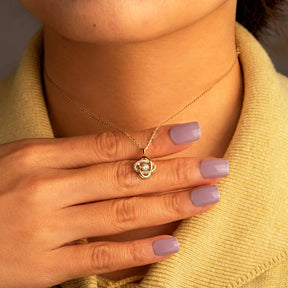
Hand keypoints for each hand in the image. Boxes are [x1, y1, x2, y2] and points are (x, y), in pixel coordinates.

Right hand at [0, 122, 227, 287]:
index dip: (155, 138)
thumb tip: (124, 153)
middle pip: (126, 175)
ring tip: (207, 199)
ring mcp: (46, 228)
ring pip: (121, 213)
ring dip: (170, 207)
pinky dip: (137, 253)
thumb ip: (72, 159)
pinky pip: (99, 257)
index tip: (191, 133)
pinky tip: (170, 244)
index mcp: (40, 155)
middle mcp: (47, 188)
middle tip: (216, 167)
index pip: (112, 143)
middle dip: (177, 171)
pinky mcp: (42, 267)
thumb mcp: (26, 160)